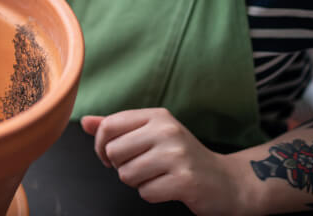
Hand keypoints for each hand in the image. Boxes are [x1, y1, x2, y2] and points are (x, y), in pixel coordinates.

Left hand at [81, 109, 252, 215]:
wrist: (227, 182)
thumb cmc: (182, 157)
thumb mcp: (151, 134)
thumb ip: (117, 128)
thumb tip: (85, 122)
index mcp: (157, 116)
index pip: (109, 125)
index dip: (101, 146)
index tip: (110, 156)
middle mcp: (167, 131)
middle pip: (114, 151)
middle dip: (121, 166)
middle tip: (141, 168)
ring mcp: (177, 155)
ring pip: (127, 174)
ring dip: (137, 182)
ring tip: (156, 177)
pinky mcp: (184, 181)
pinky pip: (145, 193)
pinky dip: (152, 195)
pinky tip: (168, 188)